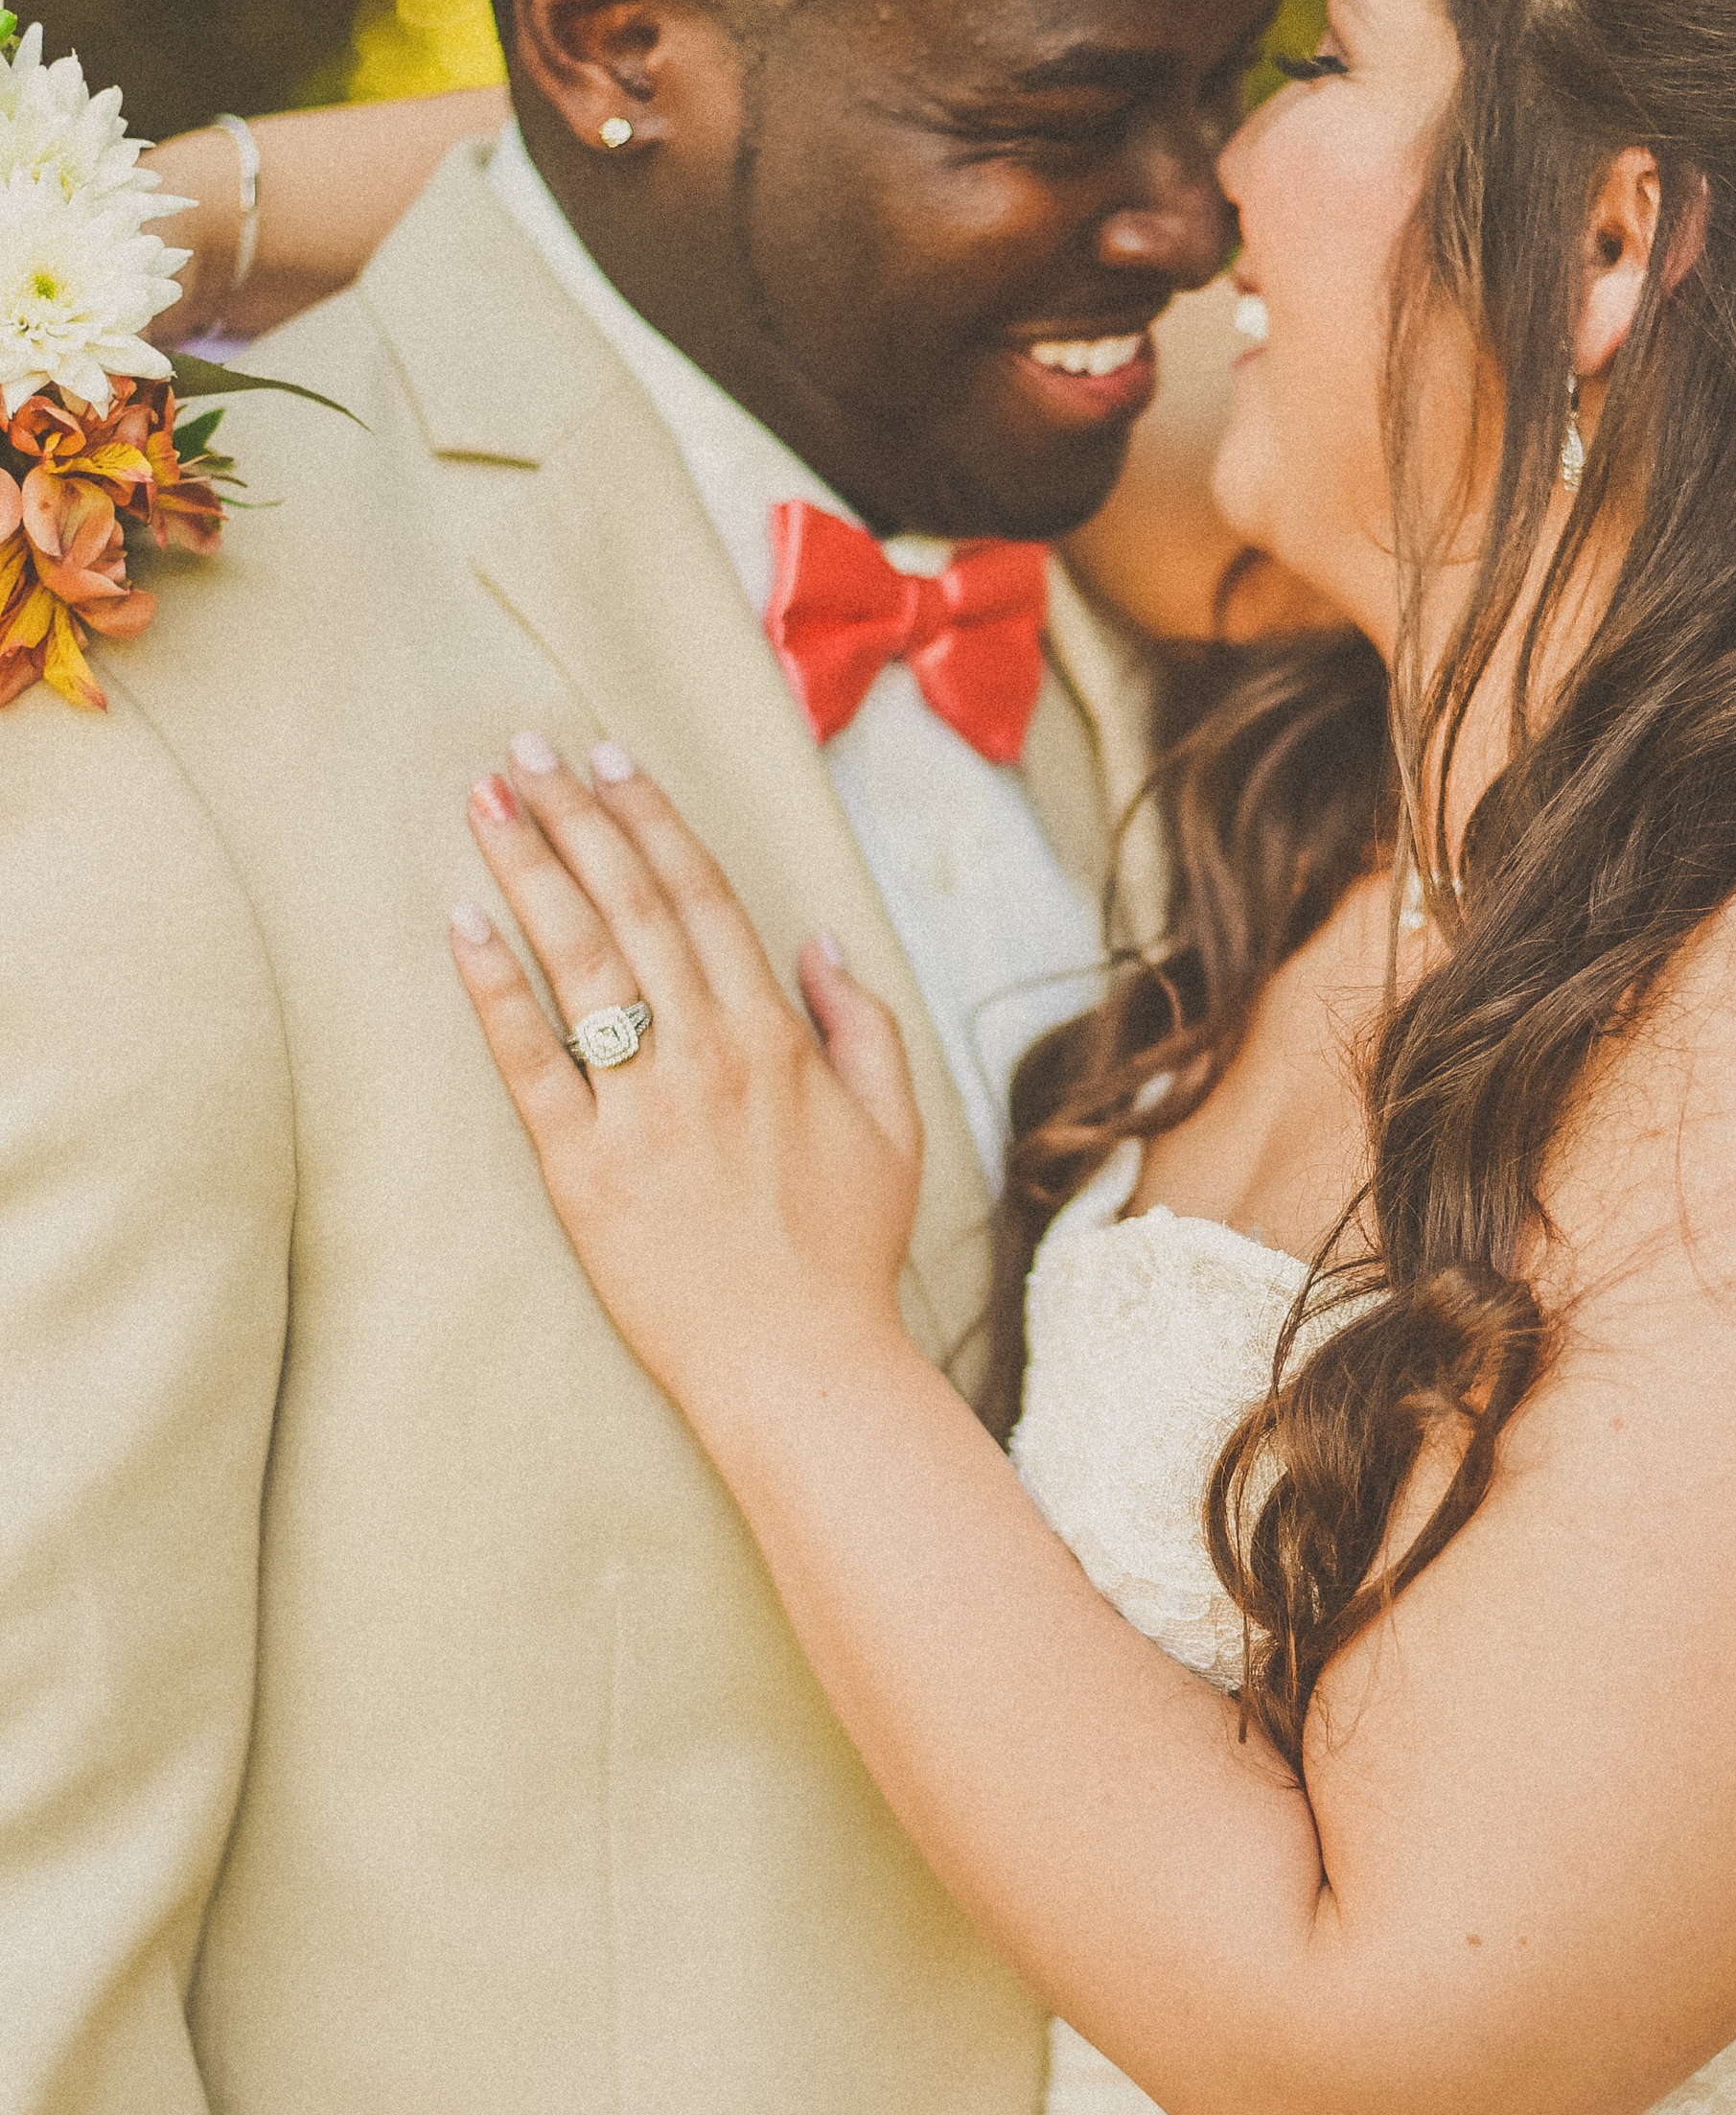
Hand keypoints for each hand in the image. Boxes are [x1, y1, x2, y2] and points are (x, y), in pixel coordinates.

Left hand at [452, 736, 922, 1444]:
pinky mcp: (583, 1169)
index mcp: (777, 1037)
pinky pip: (529, 1061)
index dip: (652, 820)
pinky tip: (461, 923)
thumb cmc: (847, 1254)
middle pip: (631, 906)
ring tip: (486, 800)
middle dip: (576, 817)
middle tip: (524, 750)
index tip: (609, 760)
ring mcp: (641, 1109)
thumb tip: (821, 941)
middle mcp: (707, 1054)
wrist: (800, 1364)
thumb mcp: (895, 1127)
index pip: (703, 897)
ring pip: (578, 961)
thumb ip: (862, 1025)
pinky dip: (494, 988)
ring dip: (529, 870)